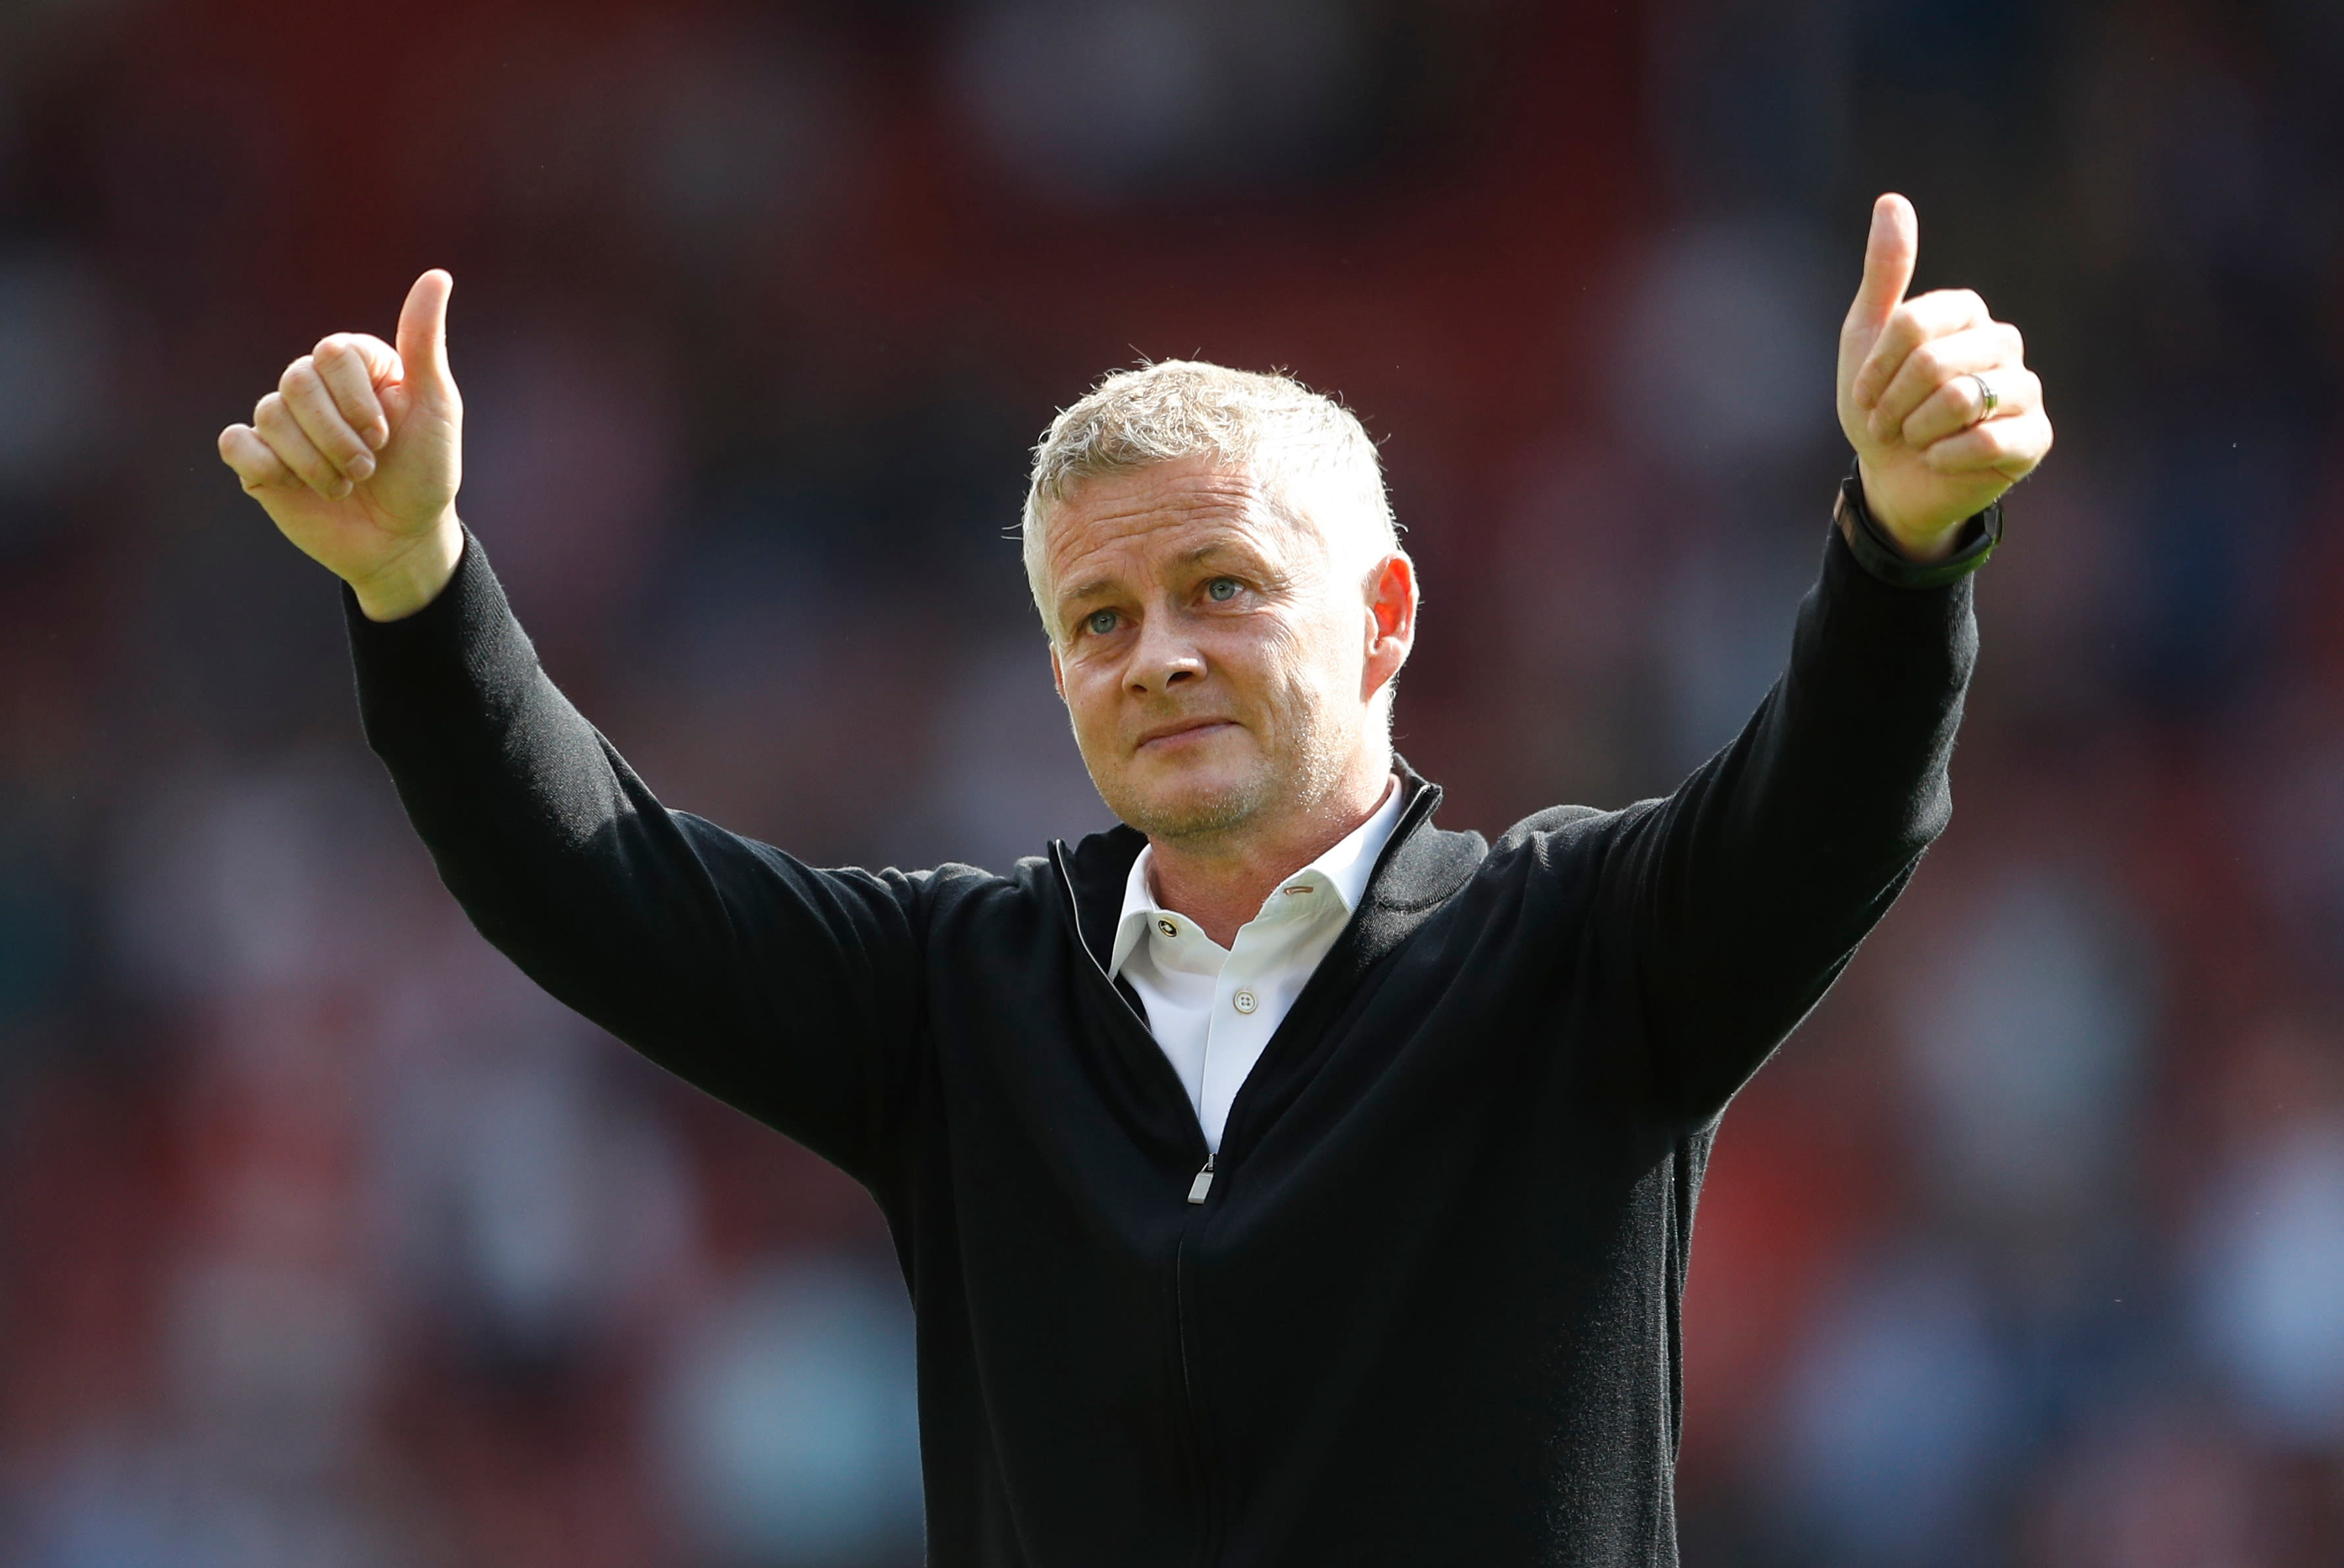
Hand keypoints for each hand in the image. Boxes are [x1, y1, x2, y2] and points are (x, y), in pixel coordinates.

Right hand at [218, 270, 464, 620]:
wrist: (403, 539)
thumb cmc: (425, 472)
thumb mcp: (435, 406)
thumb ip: (424, 341)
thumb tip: (437, 275)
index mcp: (354, 367)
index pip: (331, 354)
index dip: (356, 401)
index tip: (385, 435)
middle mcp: (314, 388)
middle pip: (296, 384)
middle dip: (338, 438)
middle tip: (367, 469)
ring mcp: (283, 423)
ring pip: (270, 416)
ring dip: (316, 463)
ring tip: (346, 485)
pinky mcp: (258, 460)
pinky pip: (236, 443)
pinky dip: (268, 467)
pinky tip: (296, 486)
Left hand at [1837, 194, 2051, 558]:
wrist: (1892, 478)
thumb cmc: (1880, 406)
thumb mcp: (1867, 337)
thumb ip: (1885, 272)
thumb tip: (1892, 200)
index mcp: (1966, 313)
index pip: (1914, 325)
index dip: (1878, 369)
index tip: (1865, 394)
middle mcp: (2003, 342)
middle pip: (1935, 364)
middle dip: (1895, 405)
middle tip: (1888, 425)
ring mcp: (2025, 389)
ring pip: (1963, 399)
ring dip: (1919, 431)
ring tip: (1915, 441)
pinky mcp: (2035, 436)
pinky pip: (1989, 440)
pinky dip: (1946, 457)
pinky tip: (1940, 461)